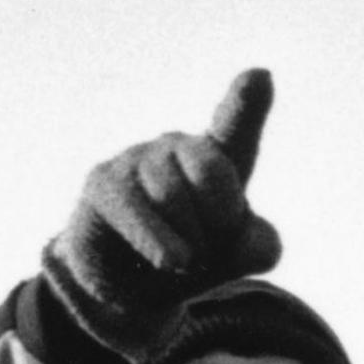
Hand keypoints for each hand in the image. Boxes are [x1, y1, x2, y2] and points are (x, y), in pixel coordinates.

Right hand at [45, 68, 282, 358]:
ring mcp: (136, 159)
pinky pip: (137, 209)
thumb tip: (252, 239)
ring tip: (181, 256)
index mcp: (219, 158)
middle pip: (213, 169)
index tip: (260, 76)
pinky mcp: (103, 182)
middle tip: (210, 241)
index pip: (234, 126)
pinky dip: (160, 243)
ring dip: (189, 243)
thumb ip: (260, 246)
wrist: (129, 288)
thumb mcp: (238, 258)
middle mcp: (177, 147)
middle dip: (221, 217)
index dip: (246, 102)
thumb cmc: (193, 258)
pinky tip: (171, 261)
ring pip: (175, 197)